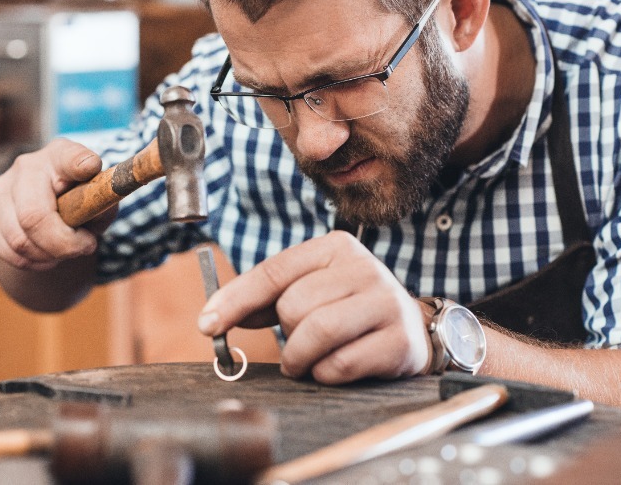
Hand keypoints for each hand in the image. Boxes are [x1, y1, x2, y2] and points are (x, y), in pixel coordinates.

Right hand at [0, 138, 109, 271]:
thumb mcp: (99, 200)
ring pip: (20, 241)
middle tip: (84, 247)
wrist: (51, 207)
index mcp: (61, 156)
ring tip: (66, 249)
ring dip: (49, 256)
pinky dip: (33, 262)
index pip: (69, 157)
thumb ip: (103, 203)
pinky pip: (9, 252)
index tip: (90, 167)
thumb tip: (96, 209)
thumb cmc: (81, 200)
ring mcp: (1, 190)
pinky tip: (47, 254)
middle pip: (33, 216)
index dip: (79, 163)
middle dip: (63, 244)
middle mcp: (26, 166)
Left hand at [197, 231, 431, 383]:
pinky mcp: (399, 341)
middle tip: (294, 346)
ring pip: (317, 332)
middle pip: (294, 305)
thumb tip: (214, 318)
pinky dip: (325, 374)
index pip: (274, 271)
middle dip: (285, 334)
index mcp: (335, 248)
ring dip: (299, 358)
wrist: (413, 330)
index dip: (236, 300)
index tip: (207, 324)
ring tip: (305, 362)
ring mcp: (386, 303)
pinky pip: (340, 364)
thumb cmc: (348, 309)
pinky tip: (332, 368)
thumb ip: (266, 299)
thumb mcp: (310, 290)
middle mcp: (364, 268)